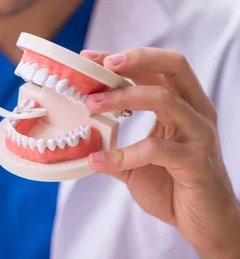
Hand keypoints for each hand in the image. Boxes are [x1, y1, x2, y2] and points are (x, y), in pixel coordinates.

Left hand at [81, 48, 239, 257]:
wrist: (204, 224)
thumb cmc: (173, 186)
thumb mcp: (137, 159)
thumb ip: (113, 143)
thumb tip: (78, 132)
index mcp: (183, 105)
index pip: (155, 68)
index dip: (123, 58)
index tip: (90, 58)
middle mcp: (195, 112)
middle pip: (174, 66)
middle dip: (136, 59)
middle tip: (102, 65)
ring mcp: (199, 135)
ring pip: (165, 98)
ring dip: (123, 97)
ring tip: (90, 105)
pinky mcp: (197, 161)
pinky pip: (156, 149)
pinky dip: (123, 153)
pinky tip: (99, 161)